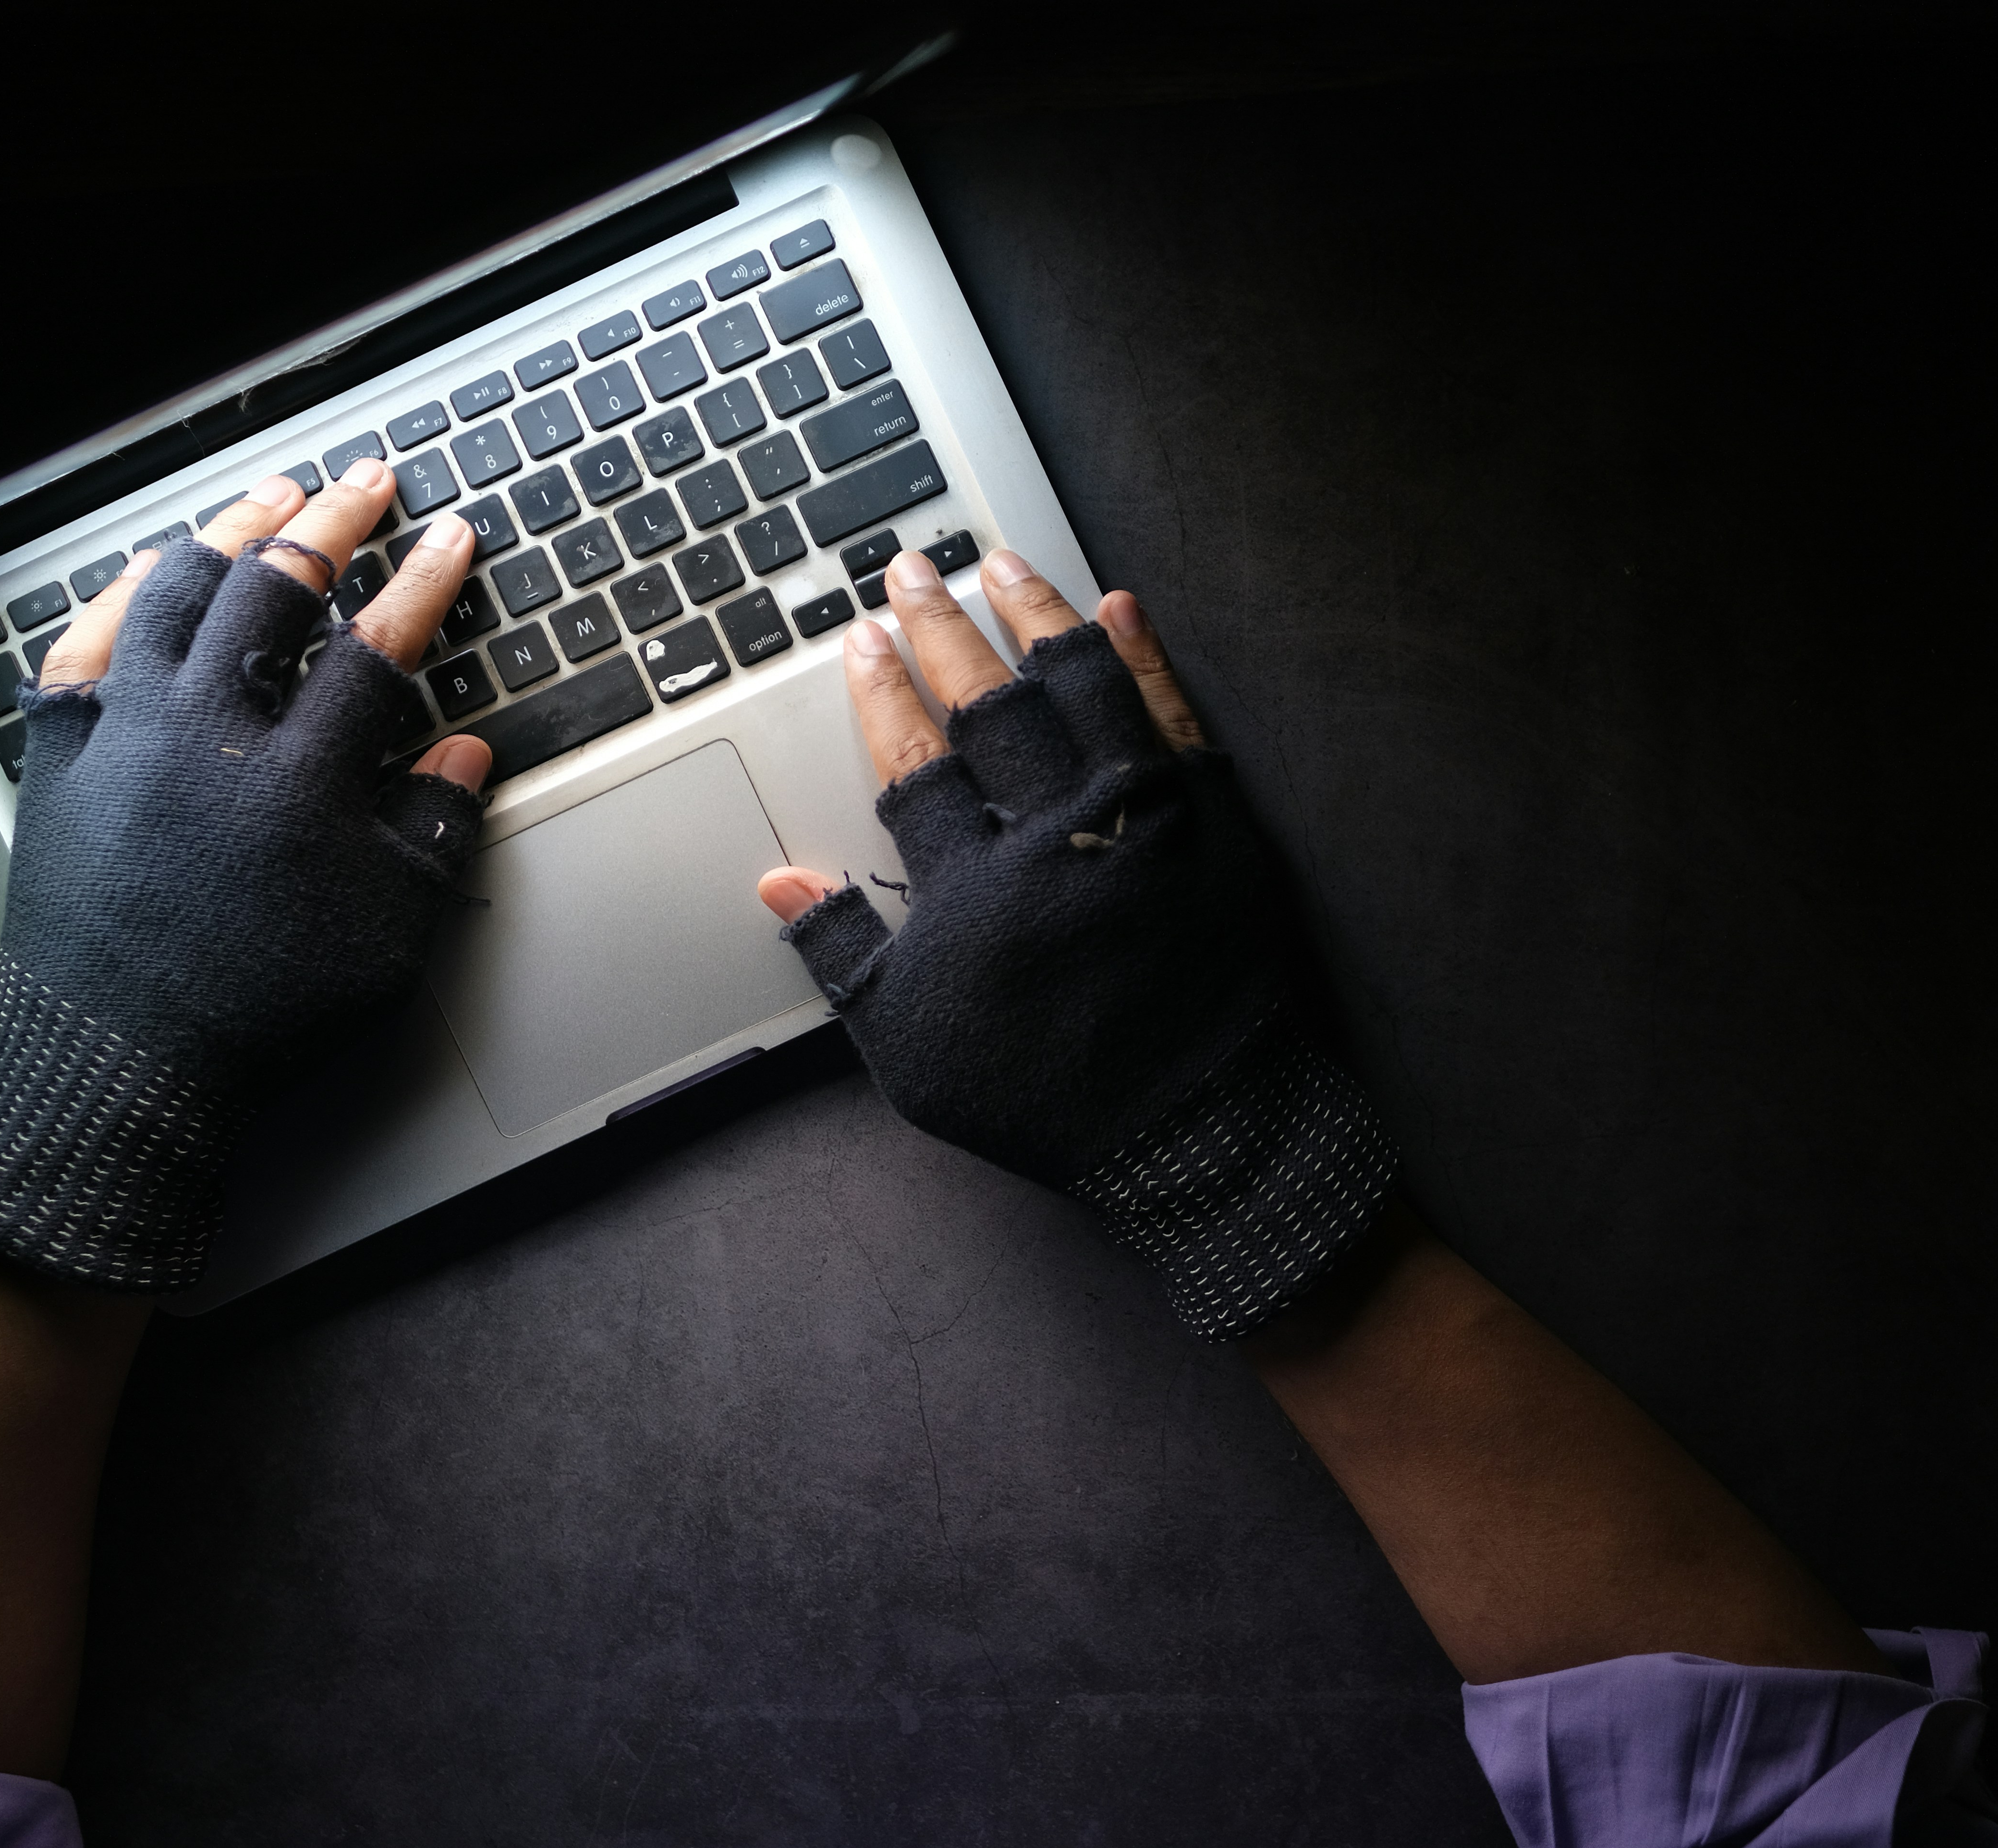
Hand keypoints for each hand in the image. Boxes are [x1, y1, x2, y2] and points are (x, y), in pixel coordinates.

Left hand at [0, 460, 495, 1290]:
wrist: (119, 1071)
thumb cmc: (260, 1016)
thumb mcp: (386, 937)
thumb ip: (432, 833)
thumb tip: (465, 752)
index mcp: (300, 778)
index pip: (379, 647)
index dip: (425, 583)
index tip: (453, 538)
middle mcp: (209, 734)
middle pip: (277, 589)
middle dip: (335, 524)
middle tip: (368, 484)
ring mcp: (126, 734)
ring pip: (178, 590)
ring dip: (233, 532)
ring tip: (272, 499)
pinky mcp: (62, 753)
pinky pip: (89, 639)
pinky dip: (127, 591)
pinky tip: (156, 566)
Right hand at [752, 547, 1398, 1338]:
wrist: (1200, 1134)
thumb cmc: (1047, 1097)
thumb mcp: (915, 1049)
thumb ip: (845, 958)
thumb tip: (778, 884)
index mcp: (975, 886)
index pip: (913, 758)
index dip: (881, 691)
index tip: (860, 638)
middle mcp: (1058, 832)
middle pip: (988, 703)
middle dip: (940, 627)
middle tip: (911, 570)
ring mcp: (1145, 817)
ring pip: (1082, 684)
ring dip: (1037, 615)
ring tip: (1002, 563)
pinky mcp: (1219, 821)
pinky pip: (1177, 714)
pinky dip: (1146, 654)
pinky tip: (1120, 607)